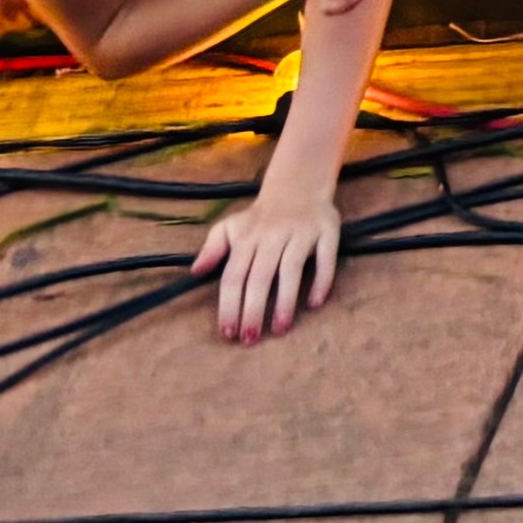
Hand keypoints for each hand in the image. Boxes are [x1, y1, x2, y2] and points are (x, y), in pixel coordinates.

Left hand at [190, 193, 339, 342]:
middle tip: (250, 339)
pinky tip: (314, 304)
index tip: (228, 332)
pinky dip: (322, 280)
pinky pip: (326, 257)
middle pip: (260, 276)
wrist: (298, 183)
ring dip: (285, 301)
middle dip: (253, 310)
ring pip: (292, 268)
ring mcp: (301, 232)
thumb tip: (195, 272)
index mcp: (247, 237)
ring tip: (279, 329)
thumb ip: (213, 248)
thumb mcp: (231, 226)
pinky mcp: (327, 230)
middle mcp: (272, 234)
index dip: (229, 305)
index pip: (234, 275)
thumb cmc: (260, 216)